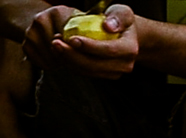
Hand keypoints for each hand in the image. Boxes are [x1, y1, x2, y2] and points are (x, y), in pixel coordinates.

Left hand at [23, 4, 137, 77]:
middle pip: (93, 65)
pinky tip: (59, 51)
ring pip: (84, 71)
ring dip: (66, 59)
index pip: (108, 50)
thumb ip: (118, 16)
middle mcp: (123, 65)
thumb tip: (108, 26)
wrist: (122, 35)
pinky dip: (68, 63)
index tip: (71, 39)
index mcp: (130, 49)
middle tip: (56, 43)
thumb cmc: (119, 20)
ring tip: (55, 45)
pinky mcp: (100, 76)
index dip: (89, 46)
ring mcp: (112, 74)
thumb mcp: (121, 12)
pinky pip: (81, 72)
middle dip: (71, 55)